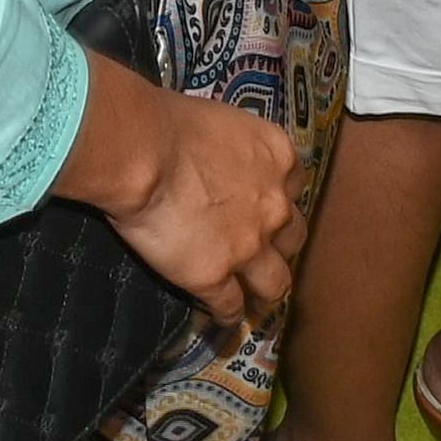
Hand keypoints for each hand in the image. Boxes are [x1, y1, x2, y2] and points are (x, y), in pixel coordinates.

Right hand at [62, 60, 306, 323]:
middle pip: (295, 237)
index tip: (265, 204)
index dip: (280, 197)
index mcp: (278, 158)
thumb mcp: (220, 122)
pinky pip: (230, 307)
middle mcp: (275, 206)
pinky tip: (220, 318)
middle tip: (260, 249)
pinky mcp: (216, 277)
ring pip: (276, 284)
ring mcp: (250, 247)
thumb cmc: (169, 122)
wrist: (144, 153)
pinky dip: (226, 315)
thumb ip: (231, 149)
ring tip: (254, 298)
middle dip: (280, 244)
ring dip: (266, 290)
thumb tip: (214, 156)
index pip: (297, 185)